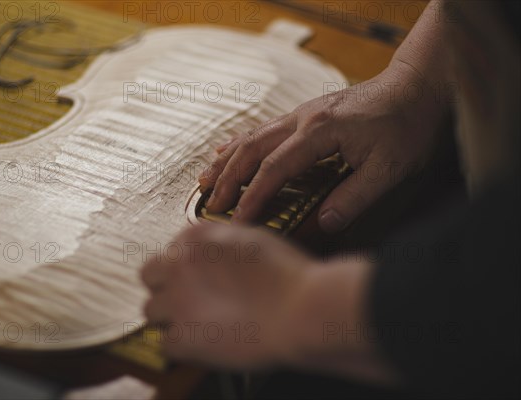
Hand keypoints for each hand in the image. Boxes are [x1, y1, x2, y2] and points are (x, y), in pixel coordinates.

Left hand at [140, 223, 313, 367]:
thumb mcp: (252, 239)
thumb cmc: (287, 274)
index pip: (171, 251)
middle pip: (149, 276)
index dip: (184, 266)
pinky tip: (202, 343)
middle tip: (186, 298)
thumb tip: (214, 253)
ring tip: (196, 323)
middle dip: (165, 287)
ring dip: (169, 317)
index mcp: (196, 238)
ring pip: (150, 310)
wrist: (301, 308)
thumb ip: (221, 243)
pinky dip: (181, 346)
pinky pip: (165, 344)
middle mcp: (179, 265)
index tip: (197, 277)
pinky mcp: (183, 337)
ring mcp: (177, 302)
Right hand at [199, 63, 445, 232]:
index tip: (239, 221)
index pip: (275, 169)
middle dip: (228, 180)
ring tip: (204, 181)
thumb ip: (355, 196)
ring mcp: (301, 114)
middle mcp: (302, 120)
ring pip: (252, 137)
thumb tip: (324, 224)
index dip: (254, 197)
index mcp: (319, 132)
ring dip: (226, 160)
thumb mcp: (389, 167)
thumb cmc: (406, 125)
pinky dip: (240, 142)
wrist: (414, 86)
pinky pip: (263, 129)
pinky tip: (225, 149)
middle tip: (210, 206)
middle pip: (252, 150)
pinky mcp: (305, 115)